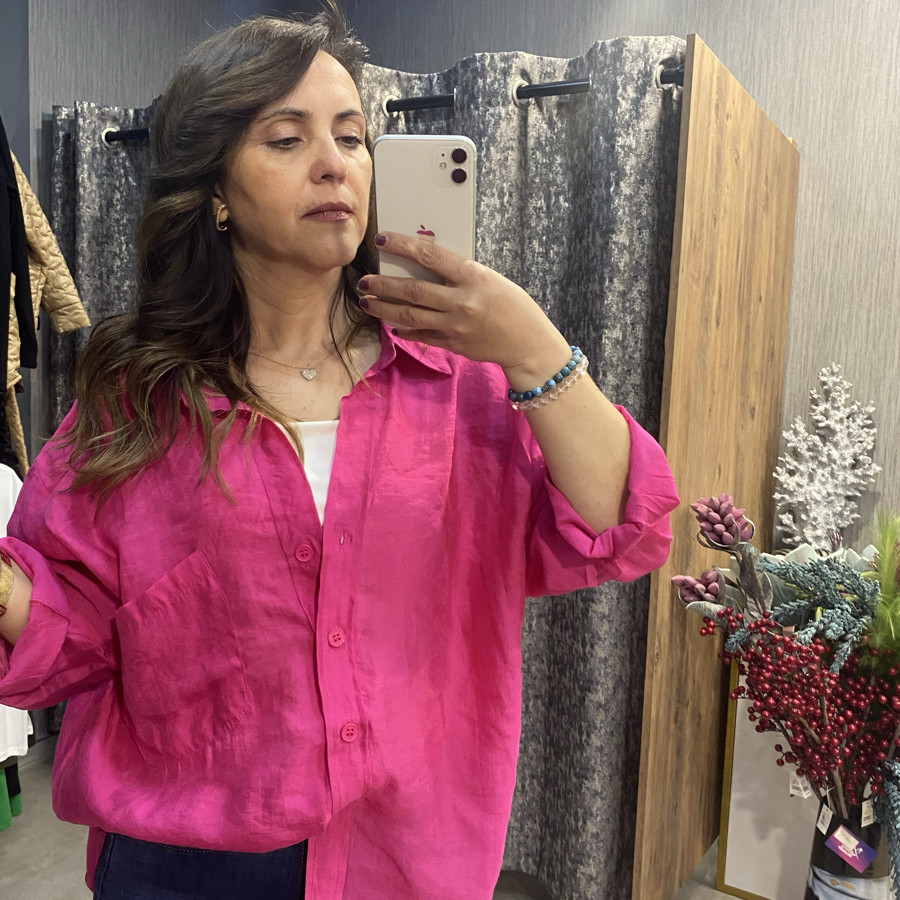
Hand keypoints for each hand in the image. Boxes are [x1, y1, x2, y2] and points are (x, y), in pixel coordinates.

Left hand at [358, 232, 571, 384]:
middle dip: (383, 284)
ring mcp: (455, 326)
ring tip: (367, 302)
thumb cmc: (512, 304)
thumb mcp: (490, 278)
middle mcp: (461, 301)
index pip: (430, 255)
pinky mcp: (452, 344)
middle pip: (412, 290)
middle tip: (364, 280)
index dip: (402, 246)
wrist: (527, 342)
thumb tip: (425, 261)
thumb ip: (460, 273)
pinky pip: (421, 335)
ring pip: (409, 316)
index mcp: (473, 277)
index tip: (382, 240)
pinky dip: (404, 330)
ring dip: (384, 308)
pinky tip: (392, 325)